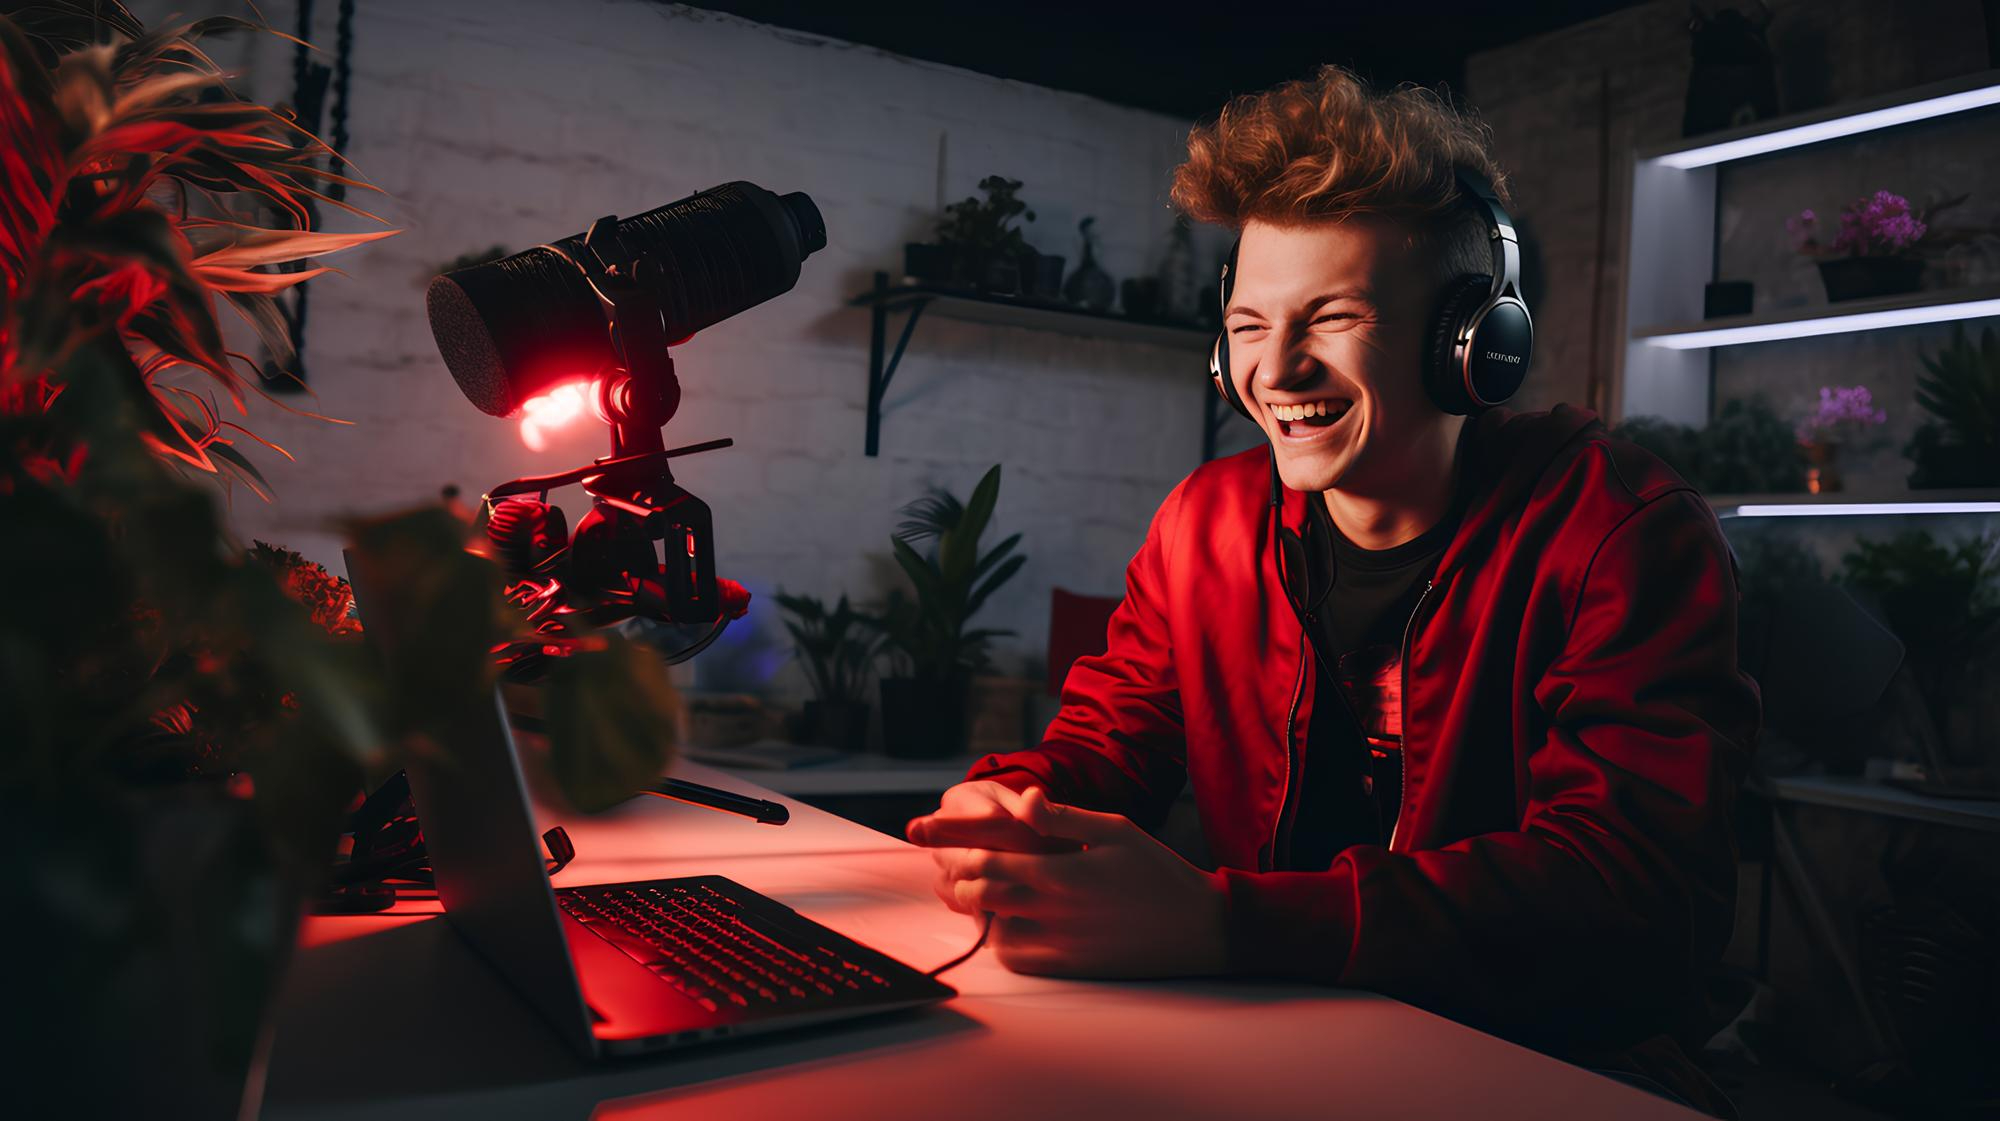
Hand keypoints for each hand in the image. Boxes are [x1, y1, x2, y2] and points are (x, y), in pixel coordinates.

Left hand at [922, 787, 1228, 977]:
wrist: (1197, 928)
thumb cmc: (1157, 871)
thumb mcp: (1114, 830)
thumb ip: (1062, 818)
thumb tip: (1022, 799)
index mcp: (1061, 872)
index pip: (987, 860)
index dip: (950, 845)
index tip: (921, 833)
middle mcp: (1054, 912)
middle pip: (979, 896)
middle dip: (956, 876)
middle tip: (948, 861)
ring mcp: (1059, 944)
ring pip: (991, 929)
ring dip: (977, 906)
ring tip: (977, 886)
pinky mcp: (1067, 967)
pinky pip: (1015, 957)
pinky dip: (1000, 937)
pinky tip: (1007, 918)